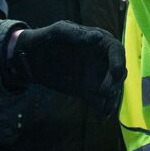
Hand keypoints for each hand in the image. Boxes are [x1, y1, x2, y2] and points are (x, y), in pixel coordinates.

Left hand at [7, 21, 125, 118]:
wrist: (30, 59)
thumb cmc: (45, 39)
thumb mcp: (58, 32)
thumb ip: (75, 33)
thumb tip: (98, 37)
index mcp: (99, 41)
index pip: (116, 50)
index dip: (119, 61)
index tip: (116, 73)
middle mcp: (102, 59)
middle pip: (118, 72)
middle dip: (115, 83)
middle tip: (105, 92)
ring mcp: (96, 76)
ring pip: (112, 89)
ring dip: (111, 100)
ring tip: (104, 109)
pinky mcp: (88, 91)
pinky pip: (100, 101)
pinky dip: (102, 110)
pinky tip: (100, 118)